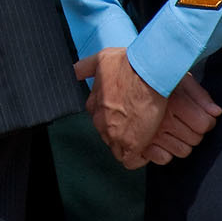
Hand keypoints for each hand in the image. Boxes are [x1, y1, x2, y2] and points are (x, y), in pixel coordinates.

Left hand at [74, 48, 166, 169]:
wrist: (147, 73)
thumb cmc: (128, 64)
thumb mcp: (101, 60)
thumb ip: (84, 67)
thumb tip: (74, 71)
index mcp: (94, 105)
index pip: (100, 119)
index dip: (113, 118)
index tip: (124, 114)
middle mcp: (101, 122)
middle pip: (108, 134)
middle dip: (121, 132)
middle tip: (136, 124)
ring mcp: (115, 134)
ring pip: (118, 148)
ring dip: (129, 144)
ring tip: (143, 135)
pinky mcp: (132, 144)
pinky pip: (131, 160)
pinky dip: (138, 157)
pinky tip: (145, 149)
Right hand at [140, 72, 221, 164]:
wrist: (116, 76)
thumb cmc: (148, 74)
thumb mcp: (177, 77)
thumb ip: (199, 95)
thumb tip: (216, 112)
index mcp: (174, 102)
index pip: (204, 124)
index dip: (207, 121)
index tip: (203, 118)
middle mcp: (163, 120)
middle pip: (195, 139)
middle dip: (193, 132)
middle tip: (184, 122)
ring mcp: (149, 135)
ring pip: (182, 151)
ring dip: (180, 142)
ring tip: (171, 130)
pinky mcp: (135, 145)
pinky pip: (162, 159)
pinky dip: (162, 153)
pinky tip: (158, 140)